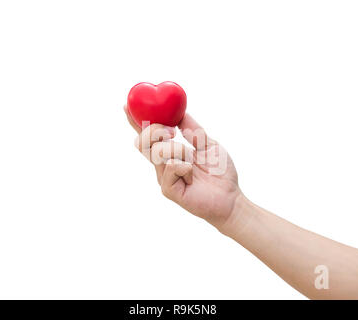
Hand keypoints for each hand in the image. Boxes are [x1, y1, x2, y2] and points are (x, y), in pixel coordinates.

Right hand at [124, 105, 241, 229]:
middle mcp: (162, 165)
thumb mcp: (207, 144)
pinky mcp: (169, 190)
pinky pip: (170, 168)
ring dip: (178, 150)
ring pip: (158, 152)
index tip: (126, 106)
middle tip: (172, 131)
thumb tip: (180, 111)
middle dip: (155, 130)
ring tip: (192, 161)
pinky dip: (185, 166)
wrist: (231, 197)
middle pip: (143, 142)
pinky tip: (192, 177)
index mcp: (169, 153)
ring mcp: (164, 178)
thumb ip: (192, 130)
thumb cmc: (220, 173)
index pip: (148, 136)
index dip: (136, 122)